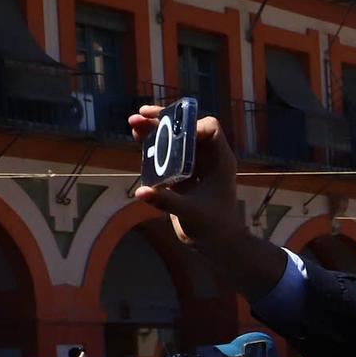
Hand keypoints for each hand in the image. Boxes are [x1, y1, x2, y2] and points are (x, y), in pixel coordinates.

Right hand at [127, 104, 243, 246]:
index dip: (192, 125)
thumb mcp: (189, 213)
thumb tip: (142, 192)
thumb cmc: (211, 227)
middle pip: (188, 129)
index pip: (211, 129)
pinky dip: (152, 144)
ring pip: (174, 139)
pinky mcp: (180, 173)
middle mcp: (208, 158)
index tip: (173, 131)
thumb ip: (166, 201)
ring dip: (155, 129)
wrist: (213, 242)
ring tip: (134, 122)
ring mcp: (193, 164)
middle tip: (142, 114)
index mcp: (220, 161)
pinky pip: (166, 153)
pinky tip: (137, 136)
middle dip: (166, 120)